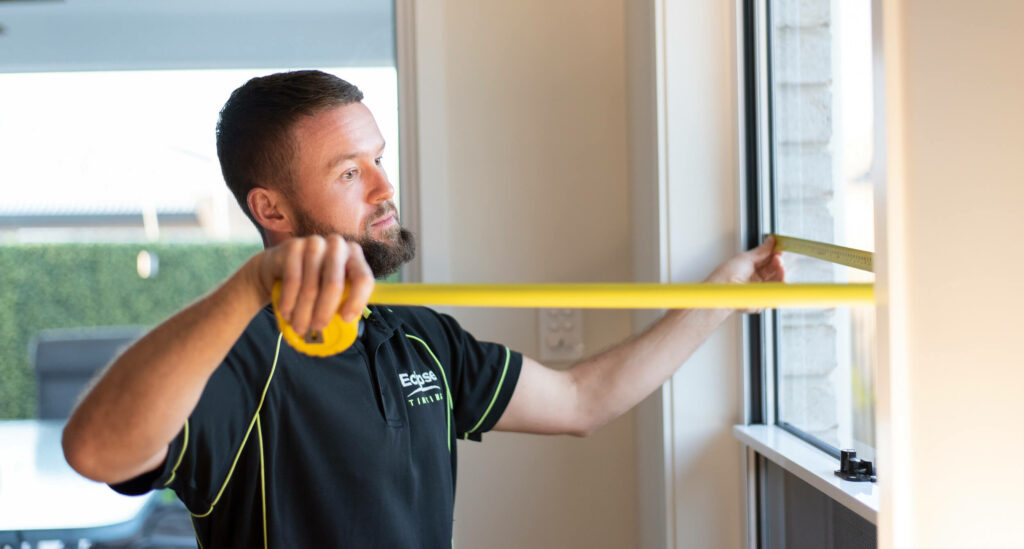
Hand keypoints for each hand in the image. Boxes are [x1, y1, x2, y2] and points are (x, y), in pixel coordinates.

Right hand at [246, 235, 374, 334]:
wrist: (277, 268)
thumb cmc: (312, 282)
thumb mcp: (332, 289)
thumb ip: (343, 301)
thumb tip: (346, 324)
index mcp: (354, 255)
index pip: (363, 278)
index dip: (356, 301)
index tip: (344, 319)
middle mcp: (337, 245)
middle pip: (334, 285)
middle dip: (324, 313)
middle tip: (317, 328)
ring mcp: (314, 243)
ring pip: (311, 287)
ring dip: (303, 313)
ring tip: (299, 327)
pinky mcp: (293, 246)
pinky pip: (293, 281)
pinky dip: (289, 302)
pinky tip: (287, 313)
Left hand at [705, 234, 784, 284]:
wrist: (724, 291)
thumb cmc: (728, 276)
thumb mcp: (745, 258)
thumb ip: (761, 250)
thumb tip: (771, 240)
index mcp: (747, 267)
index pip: (765, 259)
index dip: (773, 253)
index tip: (779, 248)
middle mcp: (753, 278)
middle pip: (771, 269)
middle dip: (777, 261)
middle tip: (778, 257)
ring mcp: (758, 288)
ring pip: (775, 279)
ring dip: (780, 271)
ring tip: (780, 265)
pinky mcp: (762, 299)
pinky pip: (776, 291)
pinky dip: (781, 283)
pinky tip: (781, 277)